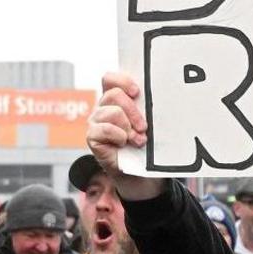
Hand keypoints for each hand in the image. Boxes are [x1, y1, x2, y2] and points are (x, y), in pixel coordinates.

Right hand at [87, 71, 164, 201]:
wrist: (141, 174)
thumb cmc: (147, 145)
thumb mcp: (150, 123)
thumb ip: (148, 108)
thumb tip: (160, 96)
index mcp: (115, 100)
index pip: (110, 79)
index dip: (122, 80)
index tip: (137, 92)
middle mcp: (103, 108)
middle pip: (114, 94)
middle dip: (133, 110)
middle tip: (144, 127)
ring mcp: (96, 122)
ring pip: (113, 112)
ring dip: (129, 127)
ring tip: (138, 140)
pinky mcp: (92, 137)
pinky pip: (106, 129)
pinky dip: (120, 137)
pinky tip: (124, 144)